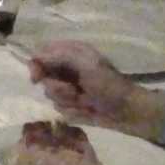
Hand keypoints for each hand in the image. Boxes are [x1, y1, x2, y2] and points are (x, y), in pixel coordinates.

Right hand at [28, 39, 157, 139]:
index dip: (36, 64)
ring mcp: (69, 87)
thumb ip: (60, 56)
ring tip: (84, 102)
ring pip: (50, 94)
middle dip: (56, 87)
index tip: (38, 77)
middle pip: (42, 75)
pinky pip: (59, 108)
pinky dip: (72, 111)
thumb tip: (35, 56)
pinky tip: (86, 110)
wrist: (128, 111)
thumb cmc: (110, 85)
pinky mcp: (72, 105)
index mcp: (71, 53)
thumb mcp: (86, 65)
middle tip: (72, 91)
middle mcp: (67, 68)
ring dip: (66, 100)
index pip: (41, 53)